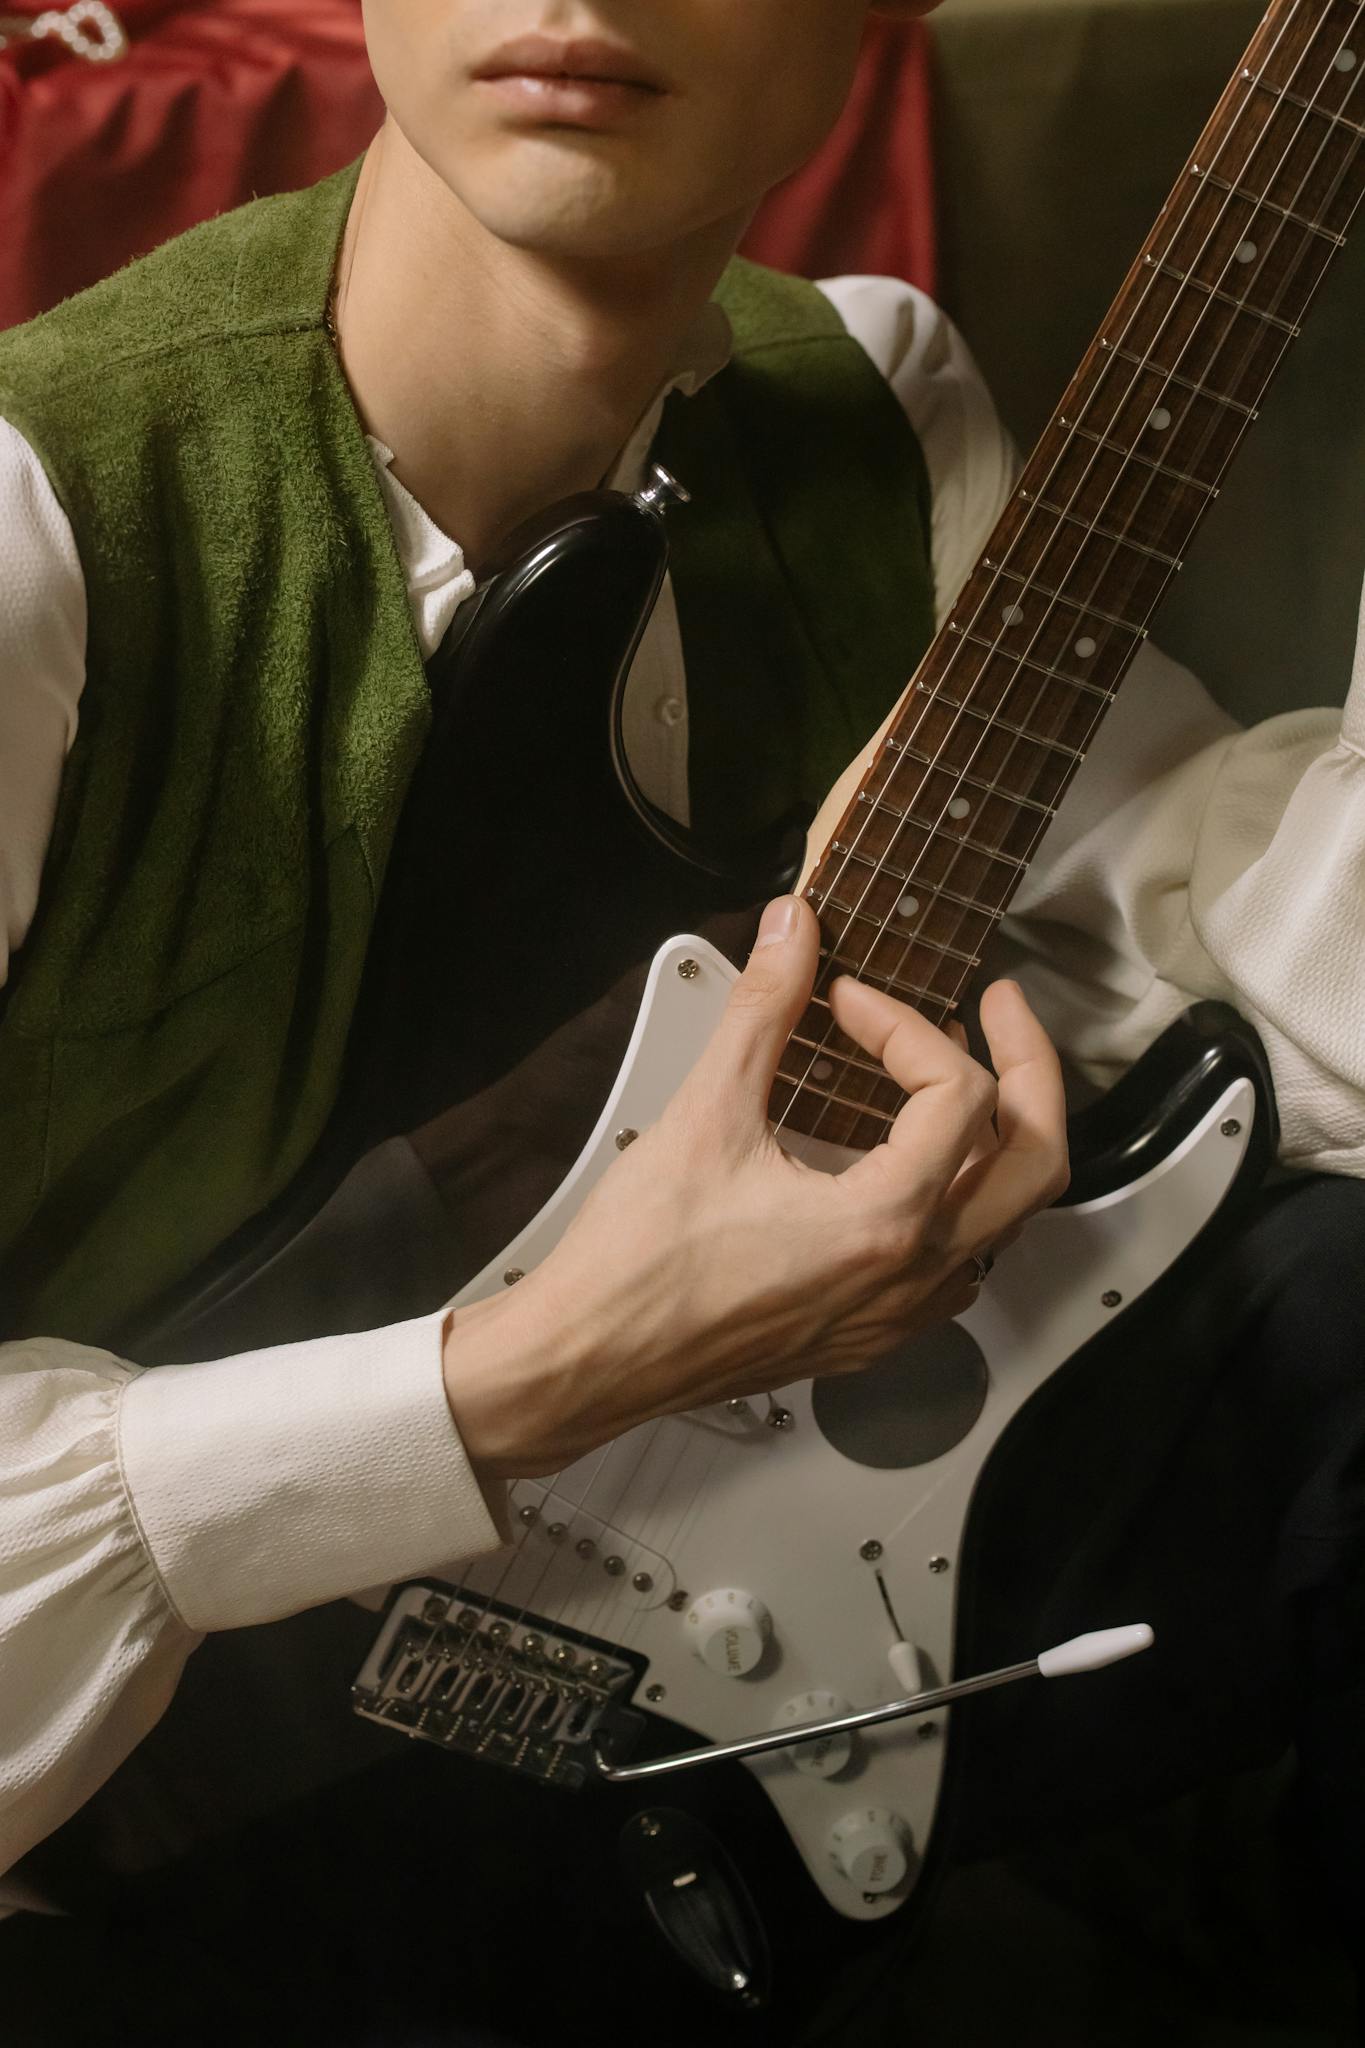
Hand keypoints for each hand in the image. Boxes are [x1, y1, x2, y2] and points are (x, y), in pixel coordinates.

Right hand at [442, 896, 1067, 1479]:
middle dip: (1029, 1070)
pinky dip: (959, 1200)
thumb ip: (762, 1010)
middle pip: (1036, 1163)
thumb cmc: (638, 1267)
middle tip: (997, 1010)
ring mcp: (899, 1314)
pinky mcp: (871, 1333)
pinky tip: (910, 1168)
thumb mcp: (705, 1115)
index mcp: (886, 1222)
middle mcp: (912, 1276)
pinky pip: (959, 1264)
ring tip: (955, 1080)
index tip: (846, 1001)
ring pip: (1006, 1219)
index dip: (906, 1024)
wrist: (591, 1359)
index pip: (960, 1094)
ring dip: (996, 1140)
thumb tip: (791, 934)